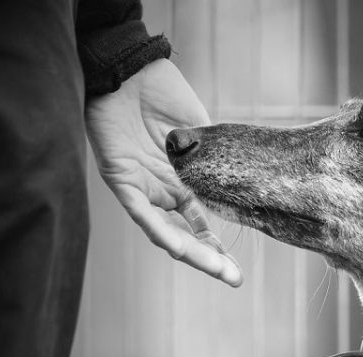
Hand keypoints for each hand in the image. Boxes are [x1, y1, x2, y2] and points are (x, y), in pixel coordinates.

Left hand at [85, 58, 241, 286]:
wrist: (134, 69)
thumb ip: (214, 164)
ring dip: (190, 253)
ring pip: (164, 231)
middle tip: (234, 280)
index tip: (237, 270)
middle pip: (184, 235)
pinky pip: (141, 212)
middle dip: (209, 260)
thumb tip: (241, 189)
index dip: (216, 248)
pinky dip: (160, 230)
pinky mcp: (121, 178)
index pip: (200, 225)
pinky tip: (178, 248)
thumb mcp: (202, 134)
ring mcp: (142, 188)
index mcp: (181, 183)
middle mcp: (161, 192)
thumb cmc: (165, 94)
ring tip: (216, 269)